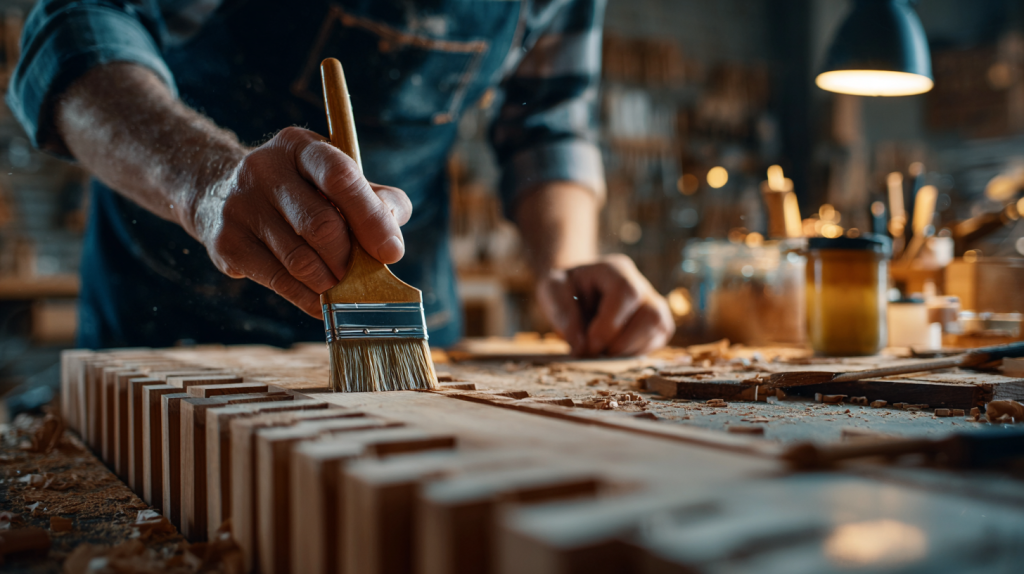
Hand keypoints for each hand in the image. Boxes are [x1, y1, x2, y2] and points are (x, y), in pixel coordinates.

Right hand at [191, 127, 411, 317]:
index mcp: (299, 146)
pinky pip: (279, 281)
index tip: (392, 252)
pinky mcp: (226, 243)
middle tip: (362, 275)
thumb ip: (376, 201)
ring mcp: (240, 205)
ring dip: (331, 283)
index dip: (371, 218)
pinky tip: (322, 301)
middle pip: (321, 224)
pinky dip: (309, 299)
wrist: (221, 195)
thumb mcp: (336, 181)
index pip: (340, 176)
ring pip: (300, 260)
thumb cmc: (301, 192)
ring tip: (341, 287)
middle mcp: (263, 168)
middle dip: (350, 259)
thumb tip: (391, 243)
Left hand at [536, 254, 674, 356]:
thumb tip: (582, 347)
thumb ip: (563, 313)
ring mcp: (654, 303)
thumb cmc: (565, 288)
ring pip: (657, 329)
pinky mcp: (658, 324)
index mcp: (615, 270)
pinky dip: (633, 353)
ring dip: (627, 350)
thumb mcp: (552, 291)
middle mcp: (641, 284)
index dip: (610, 325)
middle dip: (620, 343)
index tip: (588, 346)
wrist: (576, 292)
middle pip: (650, 314)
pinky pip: (656, 342)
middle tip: (593, 351)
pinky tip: (612, 349)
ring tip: (601, 350)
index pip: (626, 293)